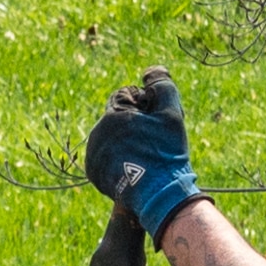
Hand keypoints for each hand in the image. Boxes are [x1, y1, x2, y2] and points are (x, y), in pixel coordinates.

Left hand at [82, 67, 203, 237]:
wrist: (158, 194)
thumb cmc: (166, 153)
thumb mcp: (172, 114)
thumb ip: (162, 86)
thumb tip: (149, 71)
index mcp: (113, 115)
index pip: (125, 96)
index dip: (144, 105)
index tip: (155, 123)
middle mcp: (97, 132)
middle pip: (117, 118)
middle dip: (133, 124)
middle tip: (152, 142)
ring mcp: (93, 153)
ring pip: (110, 137)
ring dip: (124, 141)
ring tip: (144, 157)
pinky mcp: (93, 172)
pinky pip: (104, 156)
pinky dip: (116, 159)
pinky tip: (133, 167)